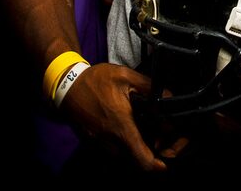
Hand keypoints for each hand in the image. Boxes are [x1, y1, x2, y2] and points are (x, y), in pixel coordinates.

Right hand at [60, 62, 187, 171]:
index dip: (162, 164)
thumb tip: (171, 97)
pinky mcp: (96, 146)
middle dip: (156, 153)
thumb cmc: (96, 81)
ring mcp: (101, 147)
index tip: (173, 154)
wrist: (66, 88)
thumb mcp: (126, 76)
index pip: (145, 161)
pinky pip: (117, 153)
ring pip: (129, 158)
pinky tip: (135, 129)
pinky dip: (129, 146)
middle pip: (140, 162)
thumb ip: (150, 87)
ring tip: (153, 131)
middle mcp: (111, 144)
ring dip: (142, 150)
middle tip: (166, 137)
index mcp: (122, 128)